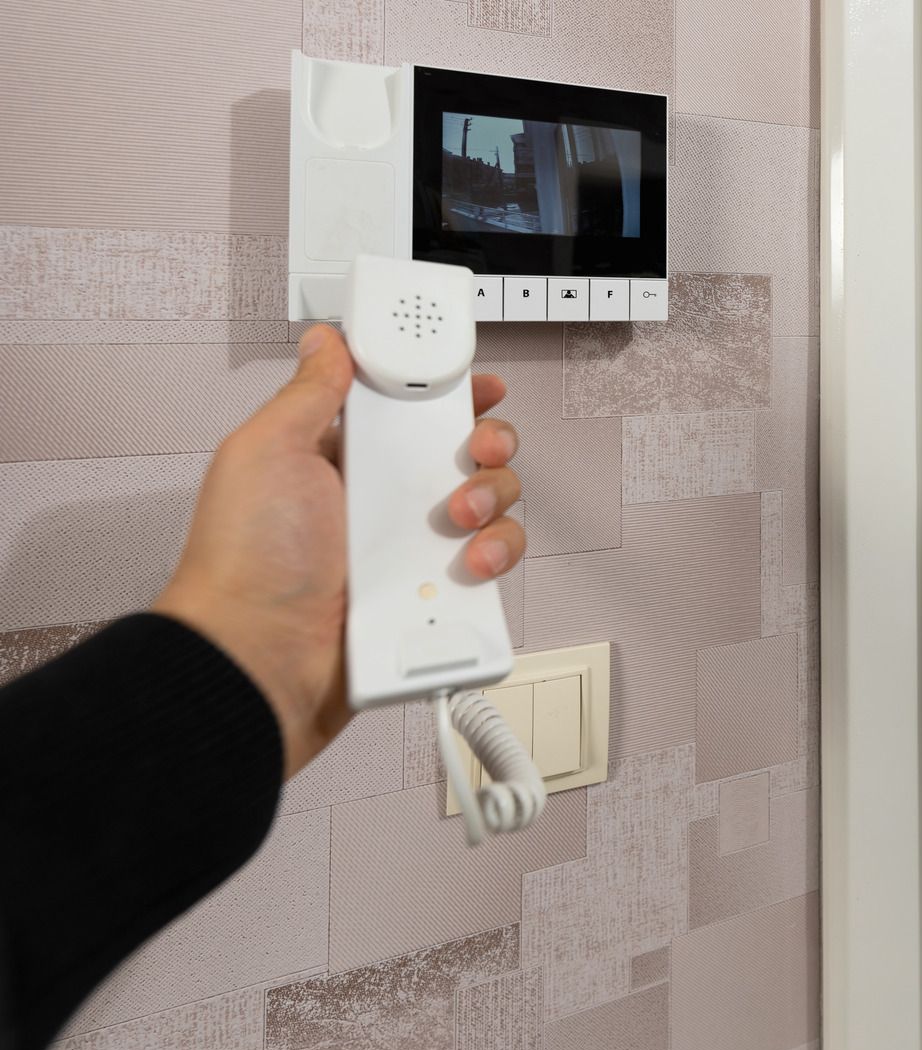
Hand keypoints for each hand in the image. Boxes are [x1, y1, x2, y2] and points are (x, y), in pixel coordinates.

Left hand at [154, 325, 524, 777]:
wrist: (258, 658)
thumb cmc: (247, 562)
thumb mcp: (266, 451)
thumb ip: (311, 391)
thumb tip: (327, 342)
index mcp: (344, 457)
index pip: (411, 408)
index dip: (449, 391)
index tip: (476, 386)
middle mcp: (383, 500)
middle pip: (466, 452)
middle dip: (486, 443)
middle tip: (472, 451)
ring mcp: (413, 549)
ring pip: (492, 505)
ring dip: (493, 498)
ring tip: (460, 519)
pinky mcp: (436, 595)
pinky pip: (494, 565)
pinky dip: (496, 557)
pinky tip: (467, 565)